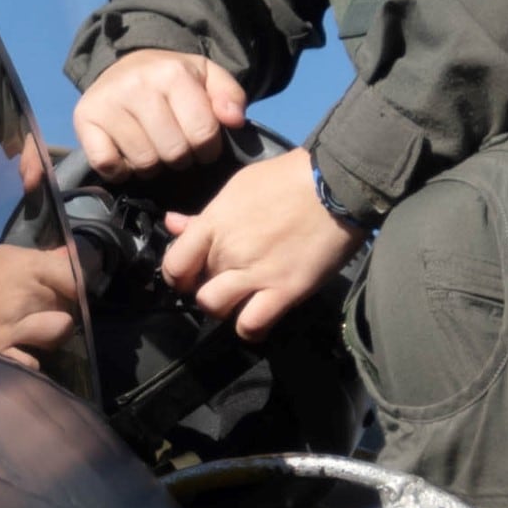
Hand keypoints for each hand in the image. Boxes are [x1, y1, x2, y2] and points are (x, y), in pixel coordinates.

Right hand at [0, 240, 82, 365]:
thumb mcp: (6, 257)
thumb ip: (41, 258)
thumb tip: (69, 254)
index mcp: (27, 268)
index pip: (73, 276)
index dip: (79, 284)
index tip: (74, 289)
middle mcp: (26, 298)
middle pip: (68, 304)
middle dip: (63, 306)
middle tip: (50, 307)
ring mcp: (15, 328)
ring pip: (60, 330)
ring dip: (55, 331)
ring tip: (43, 330)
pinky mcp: (3, 352)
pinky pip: (34, 360)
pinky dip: (31, 357)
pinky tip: (24, 350)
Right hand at [73, 49, 246, 174]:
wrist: (125, 66)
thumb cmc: (172, 81)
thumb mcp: (207, 78)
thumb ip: (229, 96)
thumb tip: (234, 120)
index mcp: (172, 73)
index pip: (203, 133)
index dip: (208, 149)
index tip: (201, 144)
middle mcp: (137, 85)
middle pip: (173, 152)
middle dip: (180, 158)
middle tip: (175, 147)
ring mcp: (107, 102)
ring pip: (143, 162)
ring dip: (152, 165)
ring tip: (153, 149)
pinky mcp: (84, 120)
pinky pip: (108, 164)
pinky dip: (121, 169)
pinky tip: (126, 155)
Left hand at [159, 146, 362, 338]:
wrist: (334, 184)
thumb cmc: (287, 179)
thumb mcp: (238, 188)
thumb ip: (204, 215)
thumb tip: (172, 224)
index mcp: (214, 224)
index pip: (174, 264)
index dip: (177, 274)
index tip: (190, 274)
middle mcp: (229, 251)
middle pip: (196, 287)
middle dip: (206, 287)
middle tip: (224, 281)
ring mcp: (256, 273)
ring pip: (215, 308)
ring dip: (223, 307)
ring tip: (240, 299)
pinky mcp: (285, 291)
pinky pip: (252, 325)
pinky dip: (250, 328)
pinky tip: (258, 318)